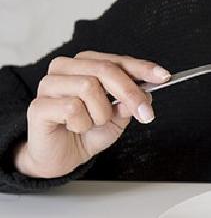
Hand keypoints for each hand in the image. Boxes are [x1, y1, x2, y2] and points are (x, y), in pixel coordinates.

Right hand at [15, 51, 170, 178]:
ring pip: (89, 87)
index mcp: (86, 64)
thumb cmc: (86, 132)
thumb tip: (145, 93)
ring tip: (92, 123)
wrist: (61, 157)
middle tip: (145, 114)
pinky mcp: (38, 105)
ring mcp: (49, 84)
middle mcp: (66, 68)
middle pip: (106, 70)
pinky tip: (75, 127)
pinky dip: (83, 123)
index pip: (118, 60)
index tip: (164, 76)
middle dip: (131, 93)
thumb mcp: (118, 117)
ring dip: (100, 113)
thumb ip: (130, 103)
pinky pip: (72, 108)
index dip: (142, 68)